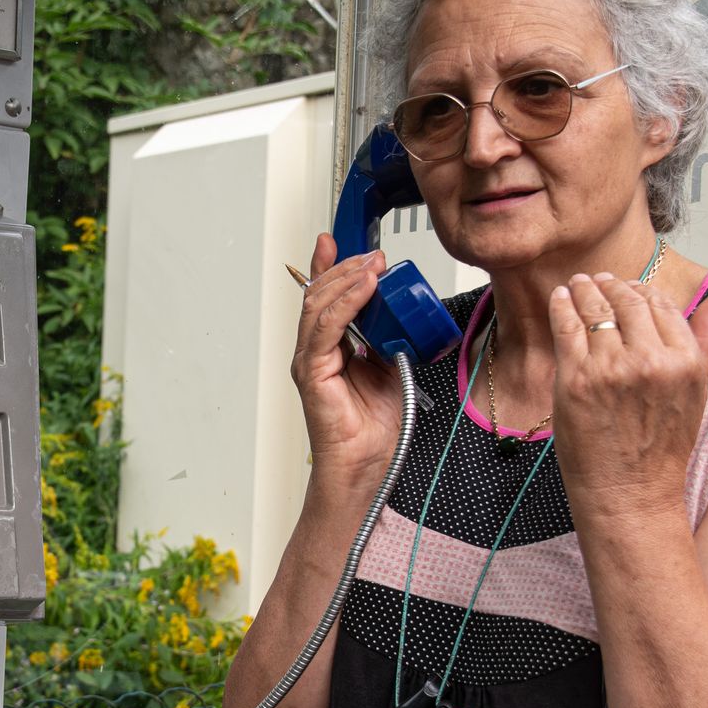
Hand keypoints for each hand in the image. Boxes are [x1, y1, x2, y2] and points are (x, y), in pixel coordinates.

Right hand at [291, 233, 402, 487]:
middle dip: (345, 267)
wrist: (366, 466)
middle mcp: (314, 351)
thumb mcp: (389, 369)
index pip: (324, 297)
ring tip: (372, 264)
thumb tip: (398, 313)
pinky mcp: (312, 373)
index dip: (328, 266)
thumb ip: (386, 339)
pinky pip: (325, 328)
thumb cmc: (373, 429)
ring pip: (318, 305)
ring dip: (347, 279)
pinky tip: (364, 287)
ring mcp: (310, 361)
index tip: (340, 241)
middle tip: (373, 253)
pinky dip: (346, 303)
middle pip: (318, 294)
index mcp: (329, 348)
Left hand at [546, 272, 707, 518]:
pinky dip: (562, 307)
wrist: (631, 493)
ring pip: (595, 310)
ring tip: (579, 285)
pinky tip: (561, 298)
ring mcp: (611, 369)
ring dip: (585, 290)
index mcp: (685, 361)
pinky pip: (567, 328)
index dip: (642, 290)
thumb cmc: (662, 448)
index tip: (629, 287)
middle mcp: (651, 360)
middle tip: (598, 280)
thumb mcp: (695, 392)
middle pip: (627, 302)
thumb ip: (706, 338)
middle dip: (611, 285)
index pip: (661, 304)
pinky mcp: (576, 379)